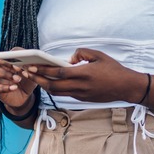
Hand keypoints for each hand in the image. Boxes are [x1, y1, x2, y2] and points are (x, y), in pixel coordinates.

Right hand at [0, 49, 36, 111]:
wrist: (26, 96)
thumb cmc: (28, 80)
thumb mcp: (32, 72)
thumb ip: (31, 65)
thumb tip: (32, 63)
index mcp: (8, 60)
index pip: (4, 51)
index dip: (10, 55)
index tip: (20, 60)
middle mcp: (0, 66)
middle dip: (4, 60)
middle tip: (16, 68)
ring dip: (5, 73)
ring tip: (18, 79)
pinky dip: (5, 87)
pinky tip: (15, 87)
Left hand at [21, 48, 144, 103]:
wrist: (126, 87)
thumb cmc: (114, 69)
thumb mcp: (98, 55)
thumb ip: (81, 53)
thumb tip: (69, 58)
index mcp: (83, 74)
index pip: (58, 73)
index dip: (43, 70)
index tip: (31, 66)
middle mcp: (80, 87)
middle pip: (53, 86)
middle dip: (37, 80)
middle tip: (26, 73)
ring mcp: (81, 95)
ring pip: (56, 92)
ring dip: (44, 86)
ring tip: (34, 77)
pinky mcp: (82, 99)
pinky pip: (64, 94)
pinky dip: (54, 89)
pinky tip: (49, 82)